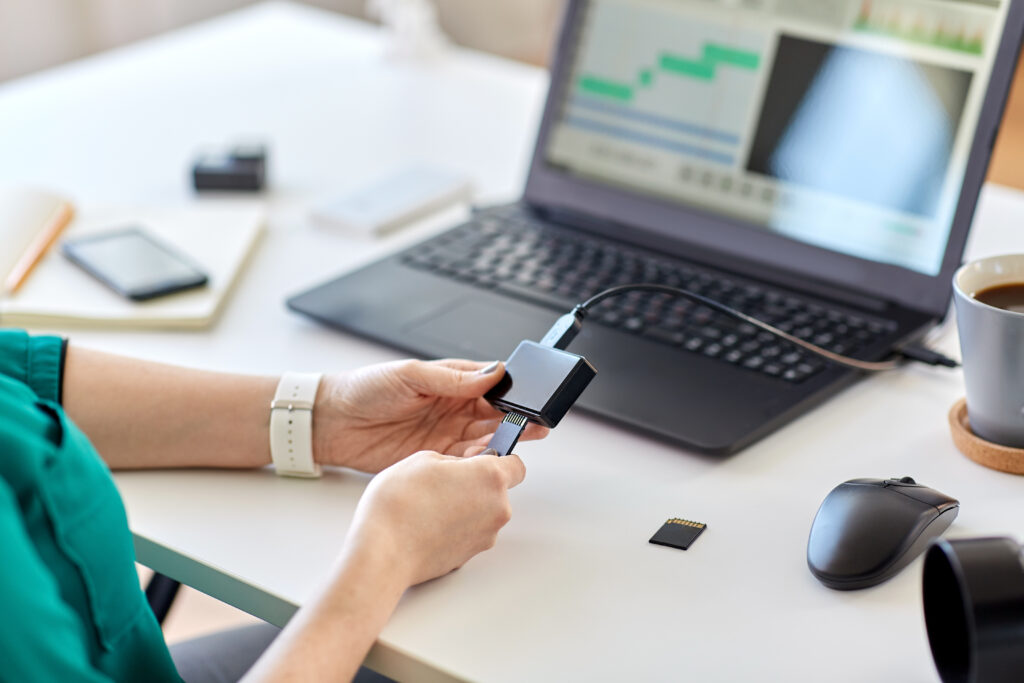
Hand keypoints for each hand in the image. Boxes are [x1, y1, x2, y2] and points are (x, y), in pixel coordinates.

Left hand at [314, 359, 547, 471]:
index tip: (527, 401)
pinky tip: (484, 462)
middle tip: (533, 427)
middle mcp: (454, 407)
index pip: (492, 386)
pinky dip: (477, 463)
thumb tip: (493, 372)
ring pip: (485, 441)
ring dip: (499, 444)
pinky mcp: (434, 458)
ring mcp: (446, 434)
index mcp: (451, 381)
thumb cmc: (366, 389)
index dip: (512, 393)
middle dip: (515, 421)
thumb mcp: (410, 375)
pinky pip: (464, 462)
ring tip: (511, 446)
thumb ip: (453, 378)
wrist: (333, 423)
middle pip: (495, 416)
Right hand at [341, 450, 525, 585]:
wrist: (383, 553)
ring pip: (482, 513)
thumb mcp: (423, 459)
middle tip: (443, 482)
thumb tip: (459, 467)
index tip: (482, 459)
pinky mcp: (470, 556)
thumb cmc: (399, 506)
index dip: (499, 459)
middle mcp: (496, 508)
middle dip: (475, 484)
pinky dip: (455, 528)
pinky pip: (469, 533)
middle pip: (497, 490)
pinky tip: (429, 524)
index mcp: (490, 478)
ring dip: (465, 507)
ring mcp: (485, 536)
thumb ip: (453, 460)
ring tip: (430, 505)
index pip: (516, 465)